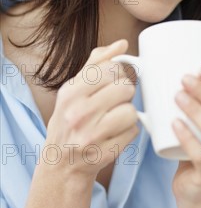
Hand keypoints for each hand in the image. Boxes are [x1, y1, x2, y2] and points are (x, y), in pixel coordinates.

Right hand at [43, 39, 139, 180]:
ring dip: (128, 114)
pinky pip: (133, 133)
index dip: (119, 74)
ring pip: (131, 112)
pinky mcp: (103, 153)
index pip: (111, 69)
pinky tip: (115, 134)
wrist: (60, 163)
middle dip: (125, 94)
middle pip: (125, 89)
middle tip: (115, 102)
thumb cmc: (71, 120)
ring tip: (114, 118)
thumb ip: (97, 63)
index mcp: (71, 92)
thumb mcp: (75, 89)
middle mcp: (78, 113)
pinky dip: (129, 132)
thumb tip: (122, 44)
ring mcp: (90, 135)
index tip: (114, 82)